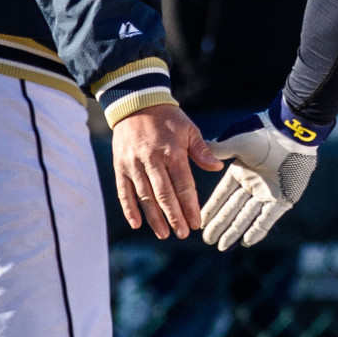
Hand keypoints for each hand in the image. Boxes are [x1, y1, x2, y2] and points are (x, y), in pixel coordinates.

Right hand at [113, 104, 221, 240]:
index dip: (190, 206)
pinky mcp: (120, 166)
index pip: (183, 184)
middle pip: (164, 194)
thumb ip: (201, 150)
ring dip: (154, 217)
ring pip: (144, 196)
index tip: (196, 222)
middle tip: (183, 233)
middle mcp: (151, 160)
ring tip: (164, 234)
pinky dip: (129, 208)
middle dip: (174, 217)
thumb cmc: (167, 118)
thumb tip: (217, 167)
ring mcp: (133, 164)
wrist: (135, 102)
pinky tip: (137, 224)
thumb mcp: (188, 129)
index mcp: (172, 151)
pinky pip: (124, 191)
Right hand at [197, 102, 319, 250]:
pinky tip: (245, 243)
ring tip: (222, 246)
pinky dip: (257, 231)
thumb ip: (219, 150)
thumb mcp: (237, 142)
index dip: (211, 209)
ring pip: (247, 217)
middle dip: (220, 225)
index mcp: (240, 171)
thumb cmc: (264, 134)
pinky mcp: (283, 199)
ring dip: (234, 231)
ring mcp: (267, 193)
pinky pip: (267, 219)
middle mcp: (252, 185)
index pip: (222, 195)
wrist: (292, 135)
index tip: (200, 222)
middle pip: (232, 210)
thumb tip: (200, 152)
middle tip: (207, 240)